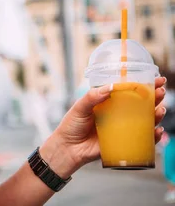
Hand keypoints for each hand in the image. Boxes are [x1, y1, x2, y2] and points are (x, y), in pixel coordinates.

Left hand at [41, 76, 166, 175]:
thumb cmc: (71, 125)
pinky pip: (141, 140)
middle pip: (141, 105)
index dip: (143, 85)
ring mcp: (122, 129)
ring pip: (145, 121)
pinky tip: (157, 131)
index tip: (156, 79)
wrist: (67, 148)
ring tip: (160, 110)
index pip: (128, 91)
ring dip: (156, 115)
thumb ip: (92, 97)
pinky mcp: (123, 143)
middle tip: (161, 92)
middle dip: (155, 98)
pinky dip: (152, 136)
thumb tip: (110, 87)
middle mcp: (118, 114)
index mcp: (108, 102)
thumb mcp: (79, 107)